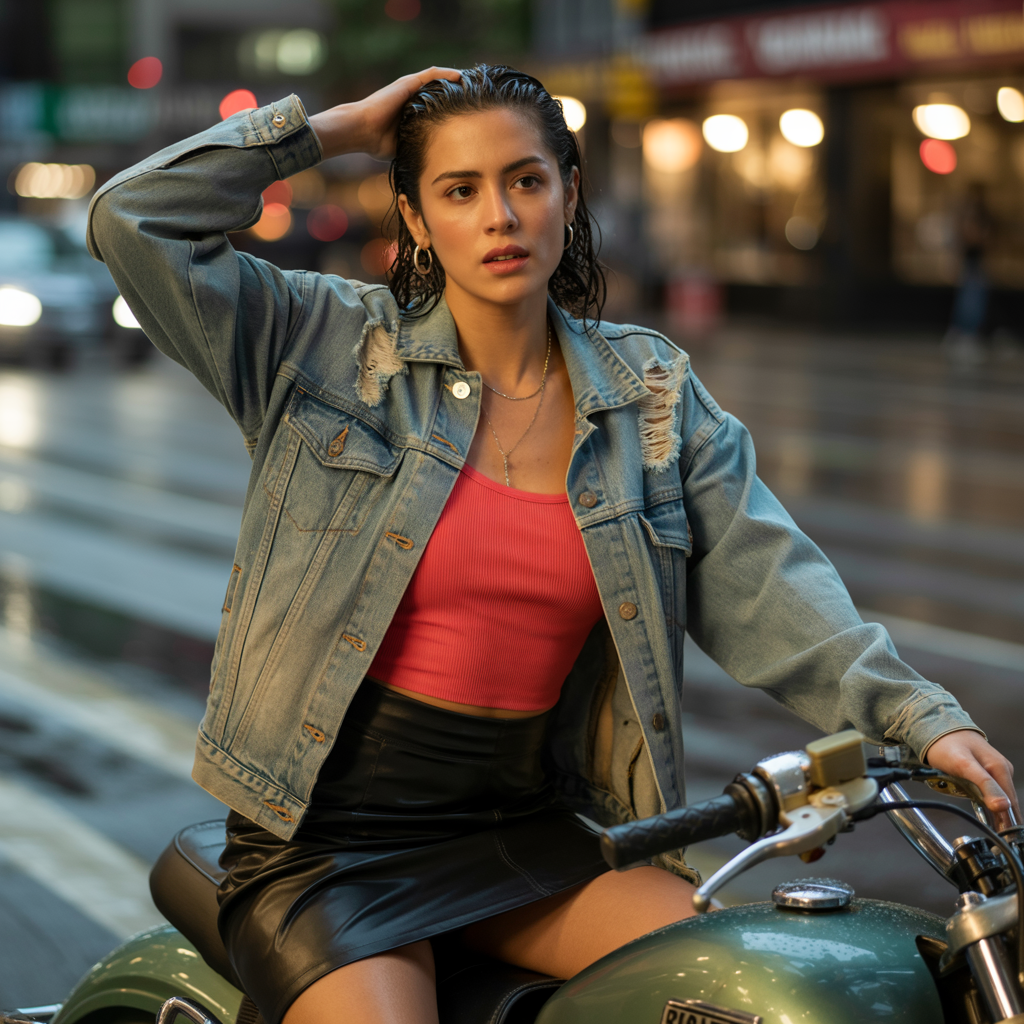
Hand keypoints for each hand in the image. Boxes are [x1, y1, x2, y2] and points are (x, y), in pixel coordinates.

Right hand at [309, 67, 461, 160]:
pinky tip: (462, 77)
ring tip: (474, 84)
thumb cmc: (376, 143)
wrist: (360, 130)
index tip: (470, 116)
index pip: (438, 108)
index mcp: (412, 112)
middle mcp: (412, 98)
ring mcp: (410, 88)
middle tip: (478, 98)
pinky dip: (447, 74)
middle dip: (458, 94)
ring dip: (456, 81)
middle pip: (441, 92)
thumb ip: (417, 147)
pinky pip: (432, 75)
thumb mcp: (404, 147)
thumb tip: (432, 164)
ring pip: (438, 81)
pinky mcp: (408, 82)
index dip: (453, 110)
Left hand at [924, 729, 1018, 829]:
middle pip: (1007, 801)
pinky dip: (990, 802)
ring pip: (999, 797)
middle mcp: (1001, 769)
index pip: (1011, 803)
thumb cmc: (947, 744)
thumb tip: (1003, 806)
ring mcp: (993, 770)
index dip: (1009, 822)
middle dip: (1005, 819)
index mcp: (1000, 769)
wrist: (935, 726)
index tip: (1007, 836)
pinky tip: (990, 813)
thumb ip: (984, 785)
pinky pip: (990, 791)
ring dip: (998, 812)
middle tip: (1001, 836)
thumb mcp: (964, 766)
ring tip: (997, 829)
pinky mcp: (983, 771)